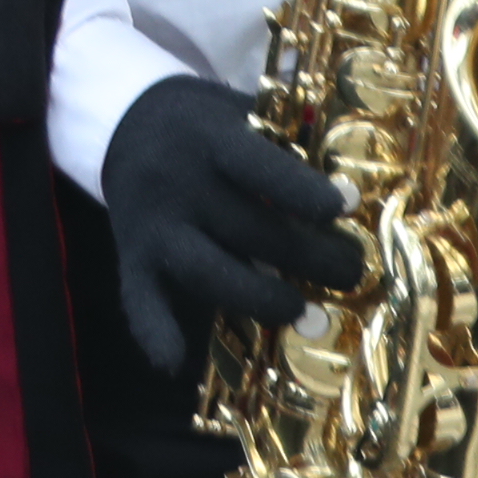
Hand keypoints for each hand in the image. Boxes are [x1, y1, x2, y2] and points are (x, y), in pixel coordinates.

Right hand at [97, 74, 358, 372]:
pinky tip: (176, 362)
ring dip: (266, 302)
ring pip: (209, 274)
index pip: (258, 167)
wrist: (124, 125)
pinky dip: (154, 332)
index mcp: (209, 139)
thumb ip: (285, 149)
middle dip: (311, 259)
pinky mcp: (132, 258)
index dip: (304, 191)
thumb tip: (352, 196)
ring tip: (314, 318)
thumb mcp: (240, 115)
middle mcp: (177, 182)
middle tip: (352, 272)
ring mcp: (152, 225)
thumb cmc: (207, 128)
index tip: (348, 206)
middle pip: (249, 230)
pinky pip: (138, 300)